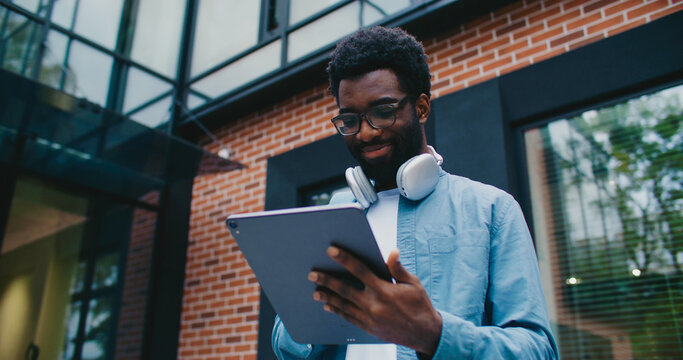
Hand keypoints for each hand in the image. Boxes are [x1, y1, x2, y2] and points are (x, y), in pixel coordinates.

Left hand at [308, 246, 441, 355]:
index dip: (344, 259)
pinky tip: (329, 305)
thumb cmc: (420, 305)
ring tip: (315, 291)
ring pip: (343, 305)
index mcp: (384, 289)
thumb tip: (391, 252)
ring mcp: (370, 318)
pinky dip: (337, 310)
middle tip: (313, 274)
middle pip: (345, 289)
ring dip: (328, 297)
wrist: (425, 334)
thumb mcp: (413, 284)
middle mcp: (374, 304)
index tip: (331, 251)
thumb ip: (398, 268)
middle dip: (327, 280)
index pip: (360, 270)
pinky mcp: (369, 327)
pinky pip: (348, 317)